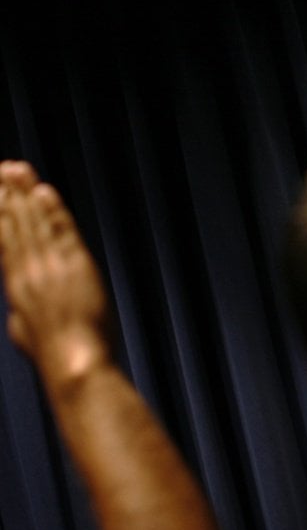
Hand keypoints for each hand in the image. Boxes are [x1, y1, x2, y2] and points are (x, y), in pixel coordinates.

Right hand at [0, 161, 108, 382]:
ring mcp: (51, 266)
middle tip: (4, 167)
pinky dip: (53, 211)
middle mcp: (29, 270)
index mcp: (16, 284)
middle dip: (9, 194)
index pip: (3, 239)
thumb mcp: (25, 331)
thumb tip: (19, 314)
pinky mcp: (76, 266)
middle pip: (15, 224)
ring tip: (19, 170)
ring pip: (35, 223)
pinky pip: (62, 232)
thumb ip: (21, 314)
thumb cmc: (54, 352)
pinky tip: (45, 193)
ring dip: (27, 194)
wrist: (73, 361)